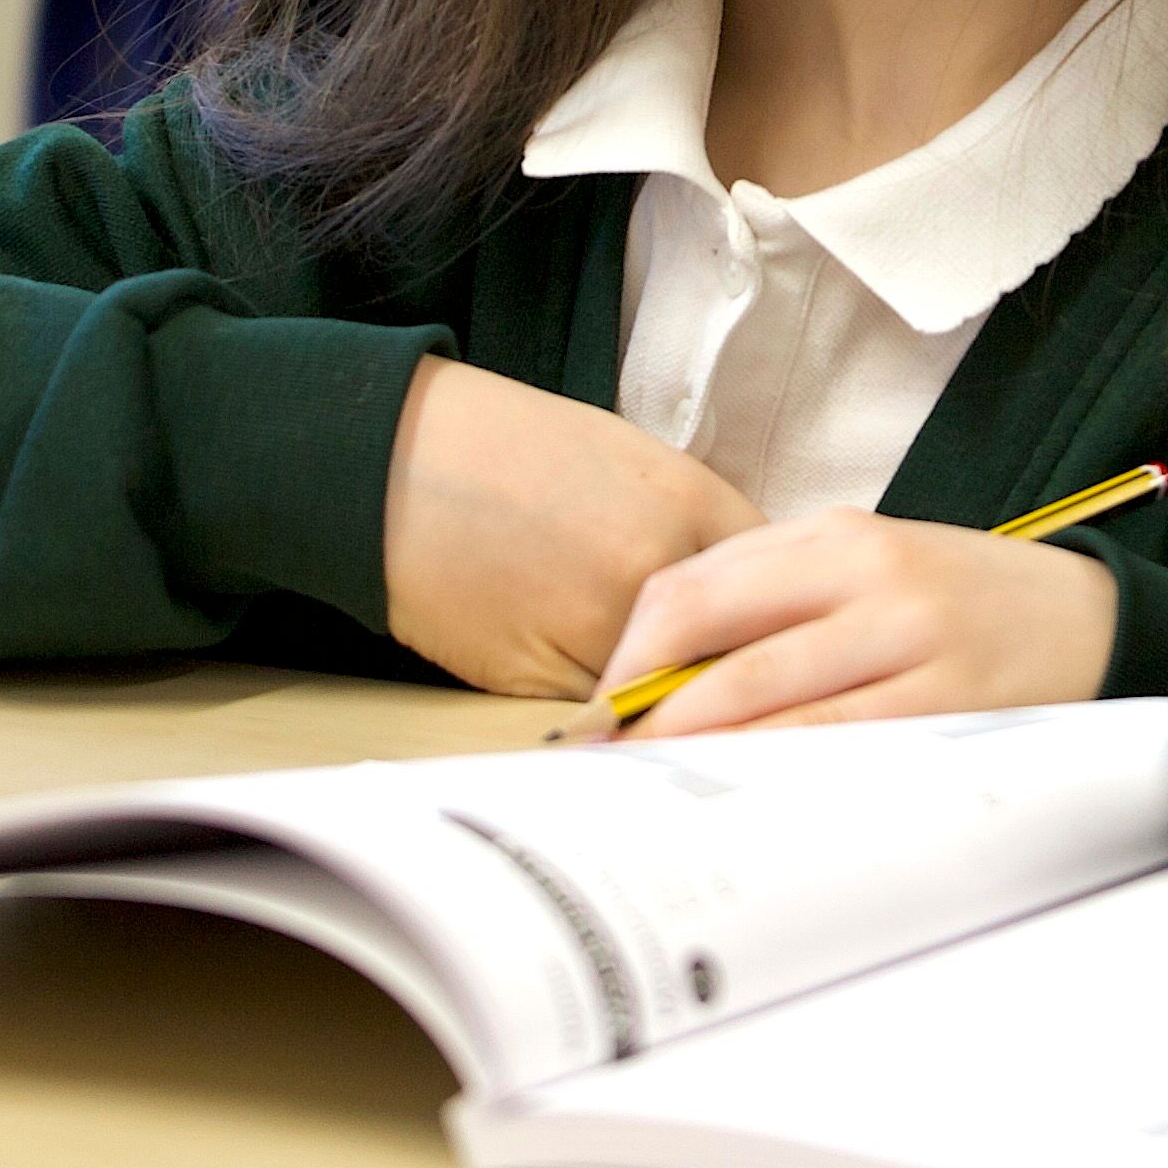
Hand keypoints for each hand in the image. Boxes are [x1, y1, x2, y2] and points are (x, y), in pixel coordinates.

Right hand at [379, 358, 762, 700]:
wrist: (393, 462)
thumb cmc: (502, 450)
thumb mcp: (625, 460)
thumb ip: (690, 525)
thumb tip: (739, 592)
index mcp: (686, 502)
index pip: (774, 585)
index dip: (769, 616)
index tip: (763, 634)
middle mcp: (654, 567)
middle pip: (731, 650)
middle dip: (725, 667)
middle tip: (718, 679)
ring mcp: (599, 628)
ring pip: (669, 695)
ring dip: (667, 699)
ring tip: (652, 687)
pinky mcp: (545, 680)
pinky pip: (606, 717)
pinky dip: (609, 714)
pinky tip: (596, 690)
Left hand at [588, 513, 1121, 737]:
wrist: (1093, 621)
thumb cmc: (959, 599)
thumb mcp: (870, 559)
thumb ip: (776, 590)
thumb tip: (658, 664)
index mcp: (840, 535)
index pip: (695, 587)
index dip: (631, 654)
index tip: (599, 708)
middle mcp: (871, 579)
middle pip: (717, 645)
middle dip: (645, 713)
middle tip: (602, 764)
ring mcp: (913, 643)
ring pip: (769, 704)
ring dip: (694, 752)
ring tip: (649, 790)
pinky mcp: (949, 707)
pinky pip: (838, 748)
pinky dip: (775, 773)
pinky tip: (740, 797)